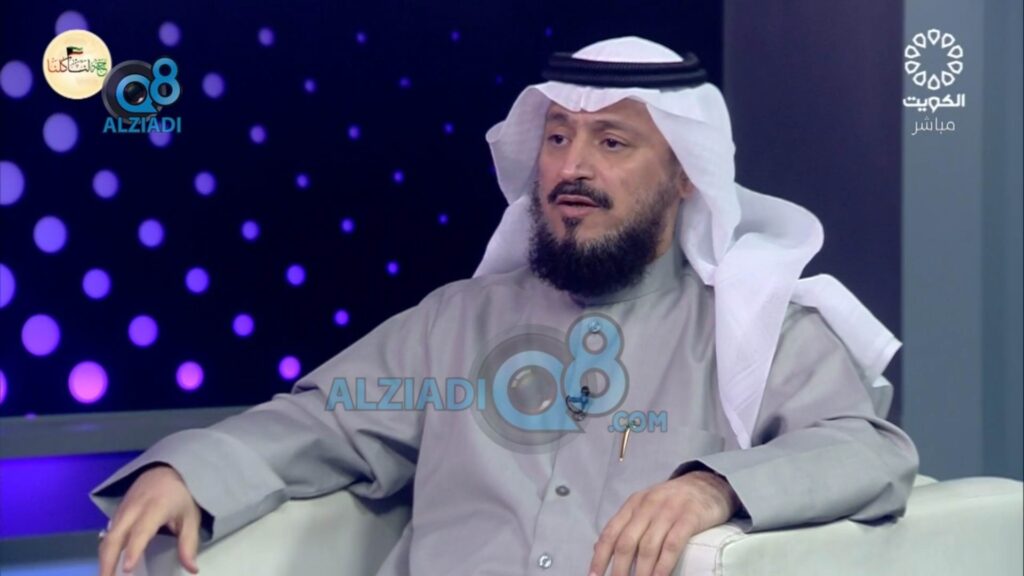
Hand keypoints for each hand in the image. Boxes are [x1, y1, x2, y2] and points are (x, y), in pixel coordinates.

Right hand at [98, 464, 202, 575]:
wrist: (165, 470)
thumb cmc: (180, 496)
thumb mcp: (190, 517)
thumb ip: (188, 544)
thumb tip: (192, 569)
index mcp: (154, 508)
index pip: (140, 532)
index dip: (133, 551)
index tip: (127, 569)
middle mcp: (133, 510)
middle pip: (114, 538)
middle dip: (108, 562)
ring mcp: (121, 511)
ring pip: (107, 538)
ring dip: (103, 560)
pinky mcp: (116, 514)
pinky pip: (107, 534)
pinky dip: (105, 552)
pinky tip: (107, 566)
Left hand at [589, 470, 740, 575]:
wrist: (709, 484)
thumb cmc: (674, 501)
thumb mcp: (646, 506)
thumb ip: (627, 524)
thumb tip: (599, 548)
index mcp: (633, 504)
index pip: (610, 532)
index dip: (599, 557)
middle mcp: (647, 506)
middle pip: (626, 542)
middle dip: (619, 569)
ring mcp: (668, 511)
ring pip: (648, 546)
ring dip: (641, 572)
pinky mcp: (689, 518)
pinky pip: (672, 544)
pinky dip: (663, 565)